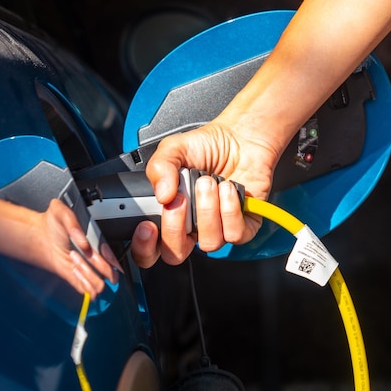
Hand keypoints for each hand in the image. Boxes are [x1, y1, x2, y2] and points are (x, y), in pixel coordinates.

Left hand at [37, 199, 119, 298]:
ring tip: (74, 262)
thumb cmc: (53, 223)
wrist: (41, 236)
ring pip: (100, 284)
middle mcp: (96, 257)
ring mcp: (88, 269)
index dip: (108, 257)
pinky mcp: (78, 279)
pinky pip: (88, 290)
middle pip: (109, 272)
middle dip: (97, 266)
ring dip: (88, 275)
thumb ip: (72, 222)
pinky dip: (83, 284)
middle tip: (79, 253)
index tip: (94, 251)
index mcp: (98, 242)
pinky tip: (74, 271)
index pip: (113, 256)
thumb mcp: (60, 211)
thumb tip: (84, 241)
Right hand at [145, 120, 281, 264]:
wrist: (240, 137)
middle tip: (180, 201)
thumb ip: (159, 167)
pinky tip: (228, 189)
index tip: (148, 227)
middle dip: (175, 228)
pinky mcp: (244, 226)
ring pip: (209, 243)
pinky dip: (231, 210)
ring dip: (208, 210)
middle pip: (176, 254)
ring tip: (209, 183)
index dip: (145, 246)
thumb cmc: (207, 146)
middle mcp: (192, 227)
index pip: (151, 249)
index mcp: (170, 215)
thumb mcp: (172, 149)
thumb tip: (162, 195)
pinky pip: (235, 234)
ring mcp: (218, 229)